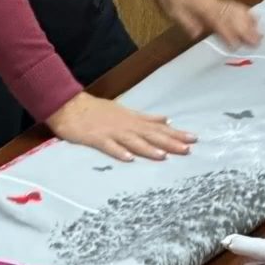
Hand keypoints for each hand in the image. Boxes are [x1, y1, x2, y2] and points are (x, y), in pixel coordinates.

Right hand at [47, 92, 196, 161]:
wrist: (70, 105)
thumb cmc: (98, 110)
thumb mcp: (126, 111)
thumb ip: (146, 118)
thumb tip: (167, 120)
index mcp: (133, 119)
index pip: (158, 128)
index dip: (176, 134)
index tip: (193, 139)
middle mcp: (126, 125)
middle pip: (150, 135)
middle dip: (169, 142)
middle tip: (188, 148)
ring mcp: (112, 131)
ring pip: (133, 141)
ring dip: (148, 148)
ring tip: (164, 156)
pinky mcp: (96, 138)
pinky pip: (109, 146)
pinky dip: (119, 152)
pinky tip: (128, 159)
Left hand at [153, 0, 261, 48]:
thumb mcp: (175, 13)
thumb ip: (188, 22)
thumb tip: (197, 34)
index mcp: (202, 6)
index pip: (218, 20)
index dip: (228, 32)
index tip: (237, 45)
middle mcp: (213, 3)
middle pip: (233, 15)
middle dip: (245, 29)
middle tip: (258, 41)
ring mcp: (217, 1)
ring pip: (236, 10)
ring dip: (249, 22)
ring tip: (260, 32)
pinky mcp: (218, 1)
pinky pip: (234, 6)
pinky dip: (245, 13)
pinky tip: (254, 18)